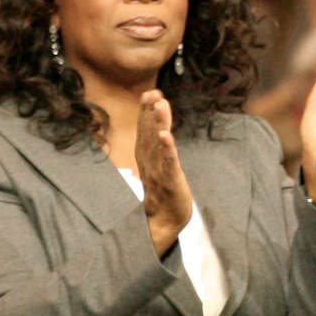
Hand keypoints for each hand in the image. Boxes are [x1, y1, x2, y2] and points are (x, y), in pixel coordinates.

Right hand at [136, 90, 191, 254]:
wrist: (164, 222)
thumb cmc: (162, 194)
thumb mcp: (157, 168)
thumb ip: (155, 149)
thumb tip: (154, 132)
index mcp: (146, 158)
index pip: (145, 131)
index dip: (146, 112)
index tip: (149, 93)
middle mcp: (150, 162)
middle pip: (149, 133)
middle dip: (150, 113)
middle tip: (152, 93)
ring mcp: (159, 171)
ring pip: (158, 144)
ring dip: (158, 124)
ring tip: (160, 105)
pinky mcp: (170, 181)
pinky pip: (168, 162)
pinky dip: (167, 149)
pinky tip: (166, 135)